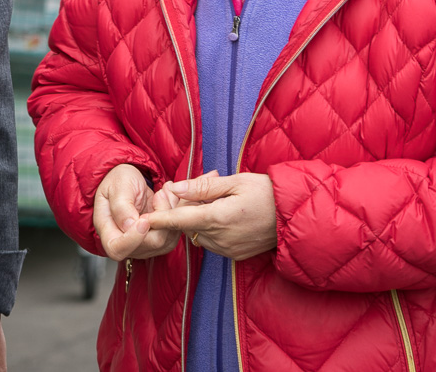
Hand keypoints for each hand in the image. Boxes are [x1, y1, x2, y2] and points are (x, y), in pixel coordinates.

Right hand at [92, 163, 180, 260]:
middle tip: (160, 195)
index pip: (117, 249)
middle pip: (148, 245)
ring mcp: (142, 244)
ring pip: (165, 241)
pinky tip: (170, 199)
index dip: (132, 240)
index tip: (145, 220)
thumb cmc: (118, 180)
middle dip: (160, 219)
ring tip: (165, 192)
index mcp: (107, 230)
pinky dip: (176, 217)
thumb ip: (121, 206)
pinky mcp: (158, 240)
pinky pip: (173, 236)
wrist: (129, 182)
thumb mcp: (118, 185)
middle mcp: (125, 242)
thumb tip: (129, 226)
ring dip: (170, 215)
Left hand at [143, 171, 277, 261]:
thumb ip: (203, 186)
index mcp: (218, 217)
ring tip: (214, 201)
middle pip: (188, 226)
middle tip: (186, 192)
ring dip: (197, 221)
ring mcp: (227, 249)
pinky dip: (211, 230)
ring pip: (199, 235)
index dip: (159, 219)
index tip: (141, 220)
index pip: (180, 219)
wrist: (295, 216)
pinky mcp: (235, 255)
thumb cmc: (266, 192)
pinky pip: (212, 242)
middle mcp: (220, 238)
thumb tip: (176, 188)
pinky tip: (223, 216)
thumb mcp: (235, 181)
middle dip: (182, 211)